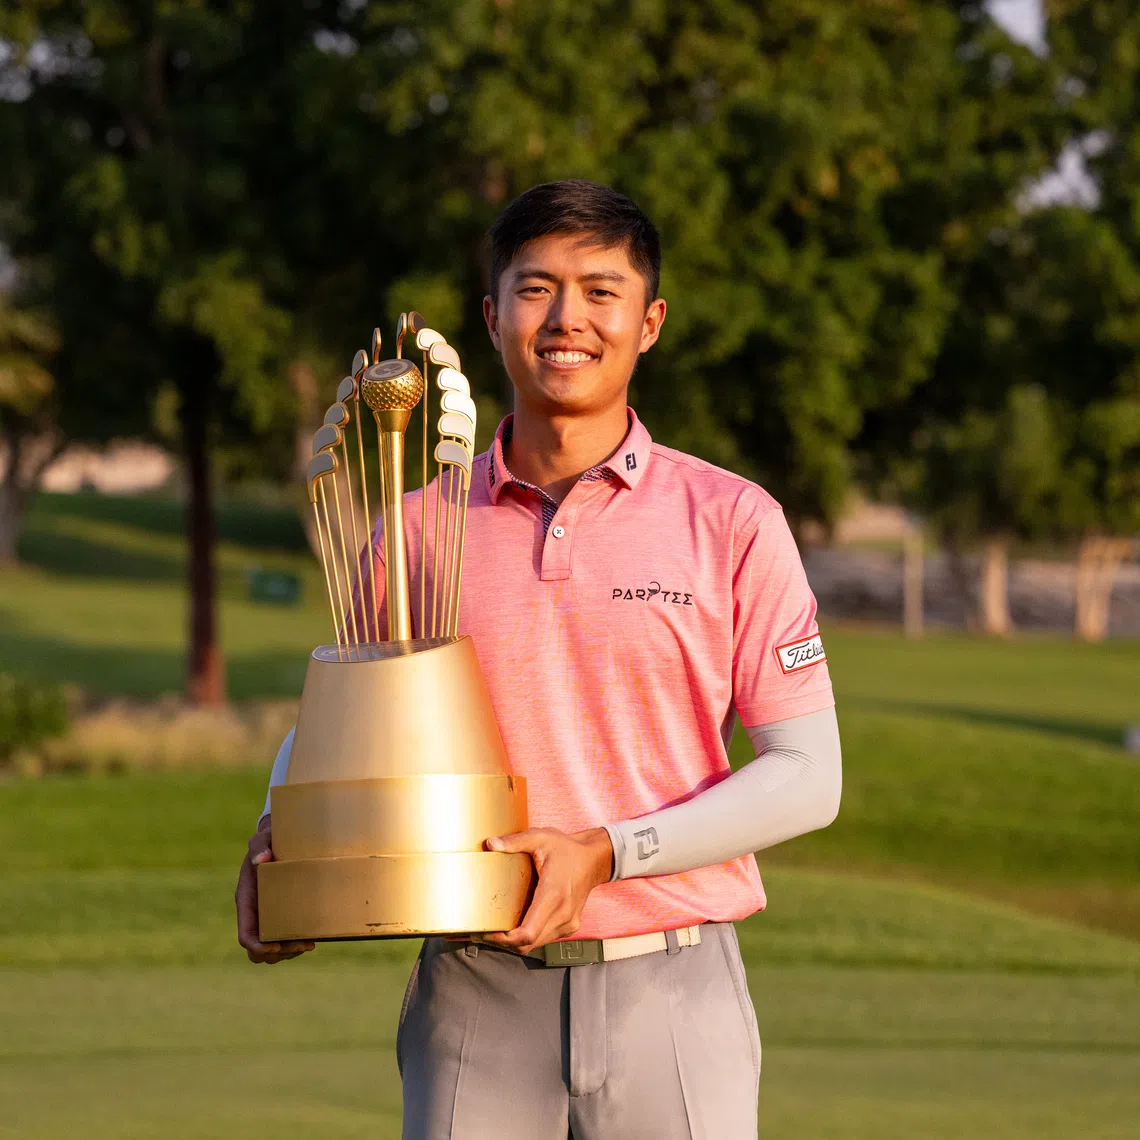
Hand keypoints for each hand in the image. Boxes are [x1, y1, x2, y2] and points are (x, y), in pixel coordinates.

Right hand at [235, 815, 315, 963]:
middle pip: (258, 950)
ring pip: (272, 950)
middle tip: (302, 944)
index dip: (258, 946)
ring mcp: (268, 917)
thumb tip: (261, 859)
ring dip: (289, 952)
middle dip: (278, 953)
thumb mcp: (261, 839)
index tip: (276, 946)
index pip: (246, 935)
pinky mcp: (283, 915)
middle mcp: (256, 914)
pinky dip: (296, 945)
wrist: (279, 841)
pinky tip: (313, 939)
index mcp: (246, 901)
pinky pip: (284, 941)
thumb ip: (258, 846)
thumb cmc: (269, 841)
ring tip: (309, 944)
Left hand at [482, 827, 612, 953]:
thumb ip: (515, 841)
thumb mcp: (540, 837)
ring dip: (516, 942)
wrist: (594, 859)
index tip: (487, 932)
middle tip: (483, 931)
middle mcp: (563, 914)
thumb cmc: (567, 849)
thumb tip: (491, 844)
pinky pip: (544, 939)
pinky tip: (516, 926)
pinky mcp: (569, 926)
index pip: (528, 932)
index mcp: (553, 894)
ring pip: (536, 944)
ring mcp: (568, 923)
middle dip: (504, 941)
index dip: (505, 939)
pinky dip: (529, 938)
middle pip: (528, 943)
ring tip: (496, 929)